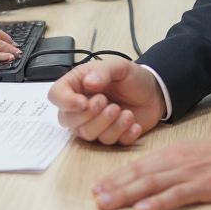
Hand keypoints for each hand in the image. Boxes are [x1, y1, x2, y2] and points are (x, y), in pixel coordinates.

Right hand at [48, 56, 164, 144]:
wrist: (154, 92)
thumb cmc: (132, 77)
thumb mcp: (119, 66)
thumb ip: (104, 71)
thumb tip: (88, 83)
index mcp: (78, 85)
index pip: (56, 95)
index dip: (66, 102)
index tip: (83, 102)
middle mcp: (81, 107)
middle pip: (68, 121)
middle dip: (90, 115)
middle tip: (107, 102)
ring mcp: (94, 124)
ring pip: (88, 135)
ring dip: (108, 124)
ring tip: (124, 111)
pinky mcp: (110, 137)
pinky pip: (109, 143)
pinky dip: (123, 133)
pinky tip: (133, 122)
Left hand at [92, 133, 210, 209]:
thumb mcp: (189, 154)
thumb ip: (169, 164)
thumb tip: (146, 177)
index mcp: (170, 153)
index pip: (137, 165)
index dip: (115, 176)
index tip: (97, 186)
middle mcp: (174, 160)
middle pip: (139, 174)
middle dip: (114, 185)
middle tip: (95, 197)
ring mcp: (188, 172)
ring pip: (151, 184)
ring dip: (127, 194)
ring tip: (108, 203)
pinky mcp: (203, 185)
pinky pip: (176, 195)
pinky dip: (158, 203)